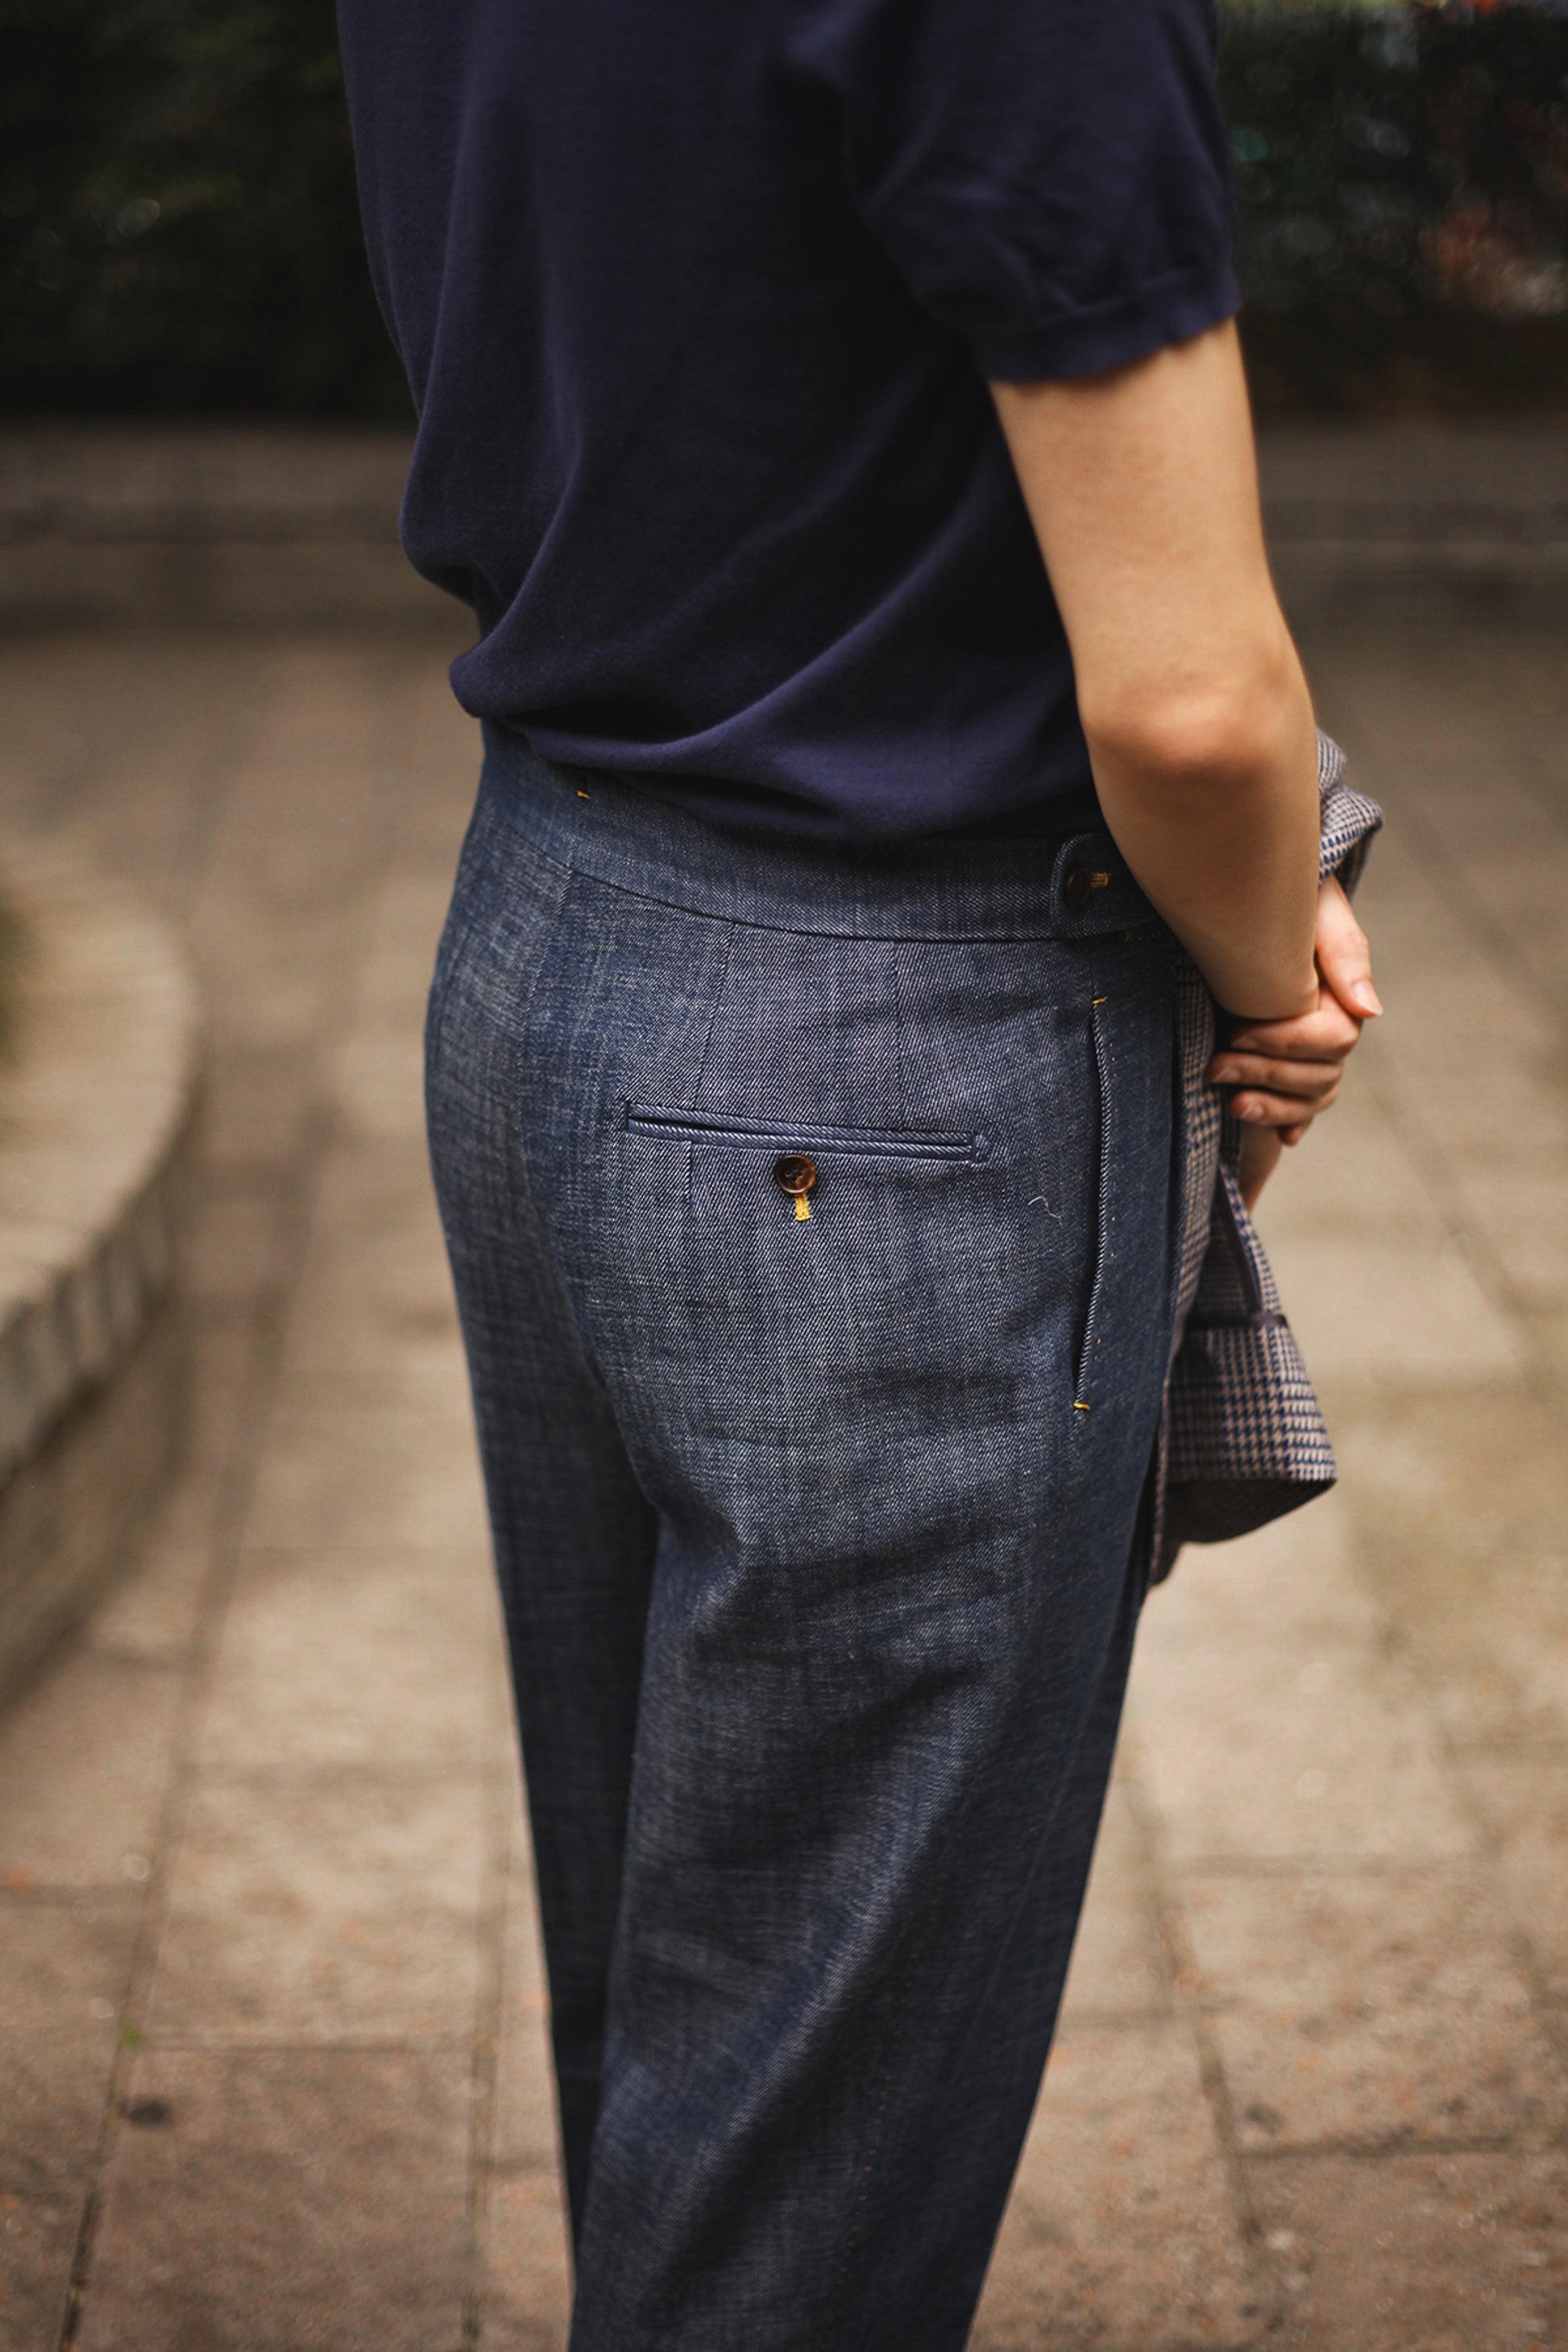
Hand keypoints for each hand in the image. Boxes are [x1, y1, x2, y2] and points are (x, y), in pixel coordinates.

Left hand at [1208, 875, 1380, 1208]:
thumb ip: (1343, 953)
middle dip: (1266, 1074)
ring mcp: (1309, 1051)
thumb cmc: (1283, 894)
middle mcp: (1331, 1028)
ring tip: (1228, 1100)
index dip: (1286, 1042)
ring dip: (1272, 1106)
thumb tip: (1369, 1012)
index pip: (1333, 1038)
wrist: (1240, 894)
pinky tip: (1280, 1135)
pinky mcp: (1282, 1065)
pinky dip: (1287, 1122)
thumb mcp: (1313, 908)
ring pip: (1311, 1098)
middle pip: (1320, 1075)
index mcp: (1341, 994)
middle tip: (1215, 1064)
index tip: (1239, 1030)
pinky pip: (1300, 1108)